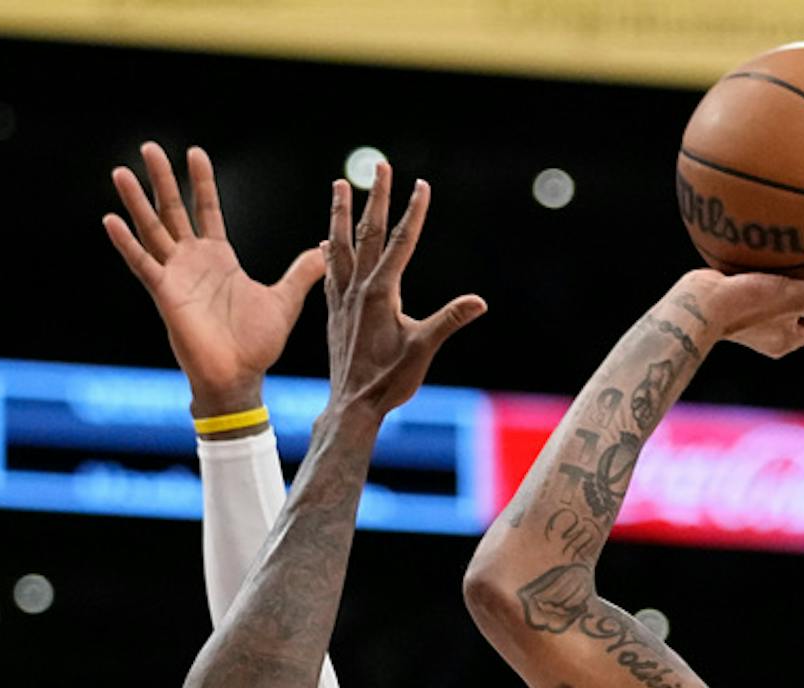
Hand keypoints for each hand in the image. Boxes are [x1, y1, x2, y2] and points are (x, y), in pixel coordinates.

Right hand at [104, 143, 325, 415]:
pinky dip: (126, 243)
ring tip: (120, 171)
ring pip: (152, 229)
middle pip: (173, 210)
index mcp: (219, 259)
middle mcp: (193, 262)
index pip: (207, 209)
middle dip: (162, 179)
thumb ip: (302, 272)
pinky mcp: (165, 294)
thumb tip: (326, 249)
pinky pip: (142, 263)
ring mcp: (176, 276)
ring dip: (136, 201)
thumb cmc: (258, 345)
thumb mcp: (285, 299)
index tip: (195, 152)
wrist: (240, 377)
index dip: (201, 182)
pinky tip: (110, 219)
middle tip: (148, 146)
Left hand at [322, 165, 485, 417]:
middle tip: (380, 165)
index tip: (421, 184)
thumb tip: (479, 301)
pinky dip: (328, 252)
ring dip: (341, 214)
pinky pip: (329, 273)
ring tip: (340, 185)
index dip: (413, 212)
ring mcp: (342, 299)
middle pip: (368, 233)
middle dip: (377, 197)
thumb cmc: (389, 381)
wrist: (352, 406)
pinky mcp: (333, 313)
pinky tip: (325, 243)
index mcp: (380, 293)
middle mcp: (357, 289)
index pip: (400, 242)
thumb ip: (449, 321)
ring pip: (340, 245)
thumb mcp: (423, 349)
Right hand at [677, 266, 803, 357]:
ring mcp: (754, 319)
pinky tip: (780, 253)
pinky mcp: (738, 301)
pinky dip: (779, 274)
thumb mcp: (794, 296)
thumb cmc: (747, 306)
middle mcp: (772, 333)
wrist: (697, 305)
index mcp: (788, 339)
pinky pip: (767, 286)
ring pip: (787, 301)